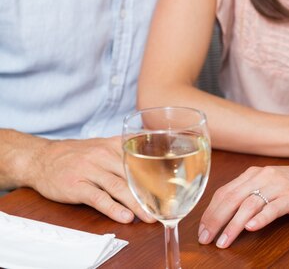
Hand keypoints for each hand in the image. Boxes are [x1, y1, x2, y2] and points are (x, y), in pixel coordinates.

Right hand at [27, 136, 155, 222]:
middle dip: (150, 192)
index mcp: (111, 145)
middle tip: (164, 207)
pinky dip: (113, 208)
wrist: (42, 158)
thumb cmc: (75, 154)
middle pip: (132, 175)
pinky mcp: (77, 186)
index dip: (156, 173)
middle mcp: (103, 156)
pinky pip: (99, 198)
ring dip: (136, 204)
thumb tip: (149, 157)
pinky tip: (125, 217)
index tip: (171, 186)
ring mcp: (90, 171)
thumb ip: (122, 149)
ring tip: (149, 216)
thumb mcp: (100, 145)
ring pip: (119, 188)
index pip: (139, 158)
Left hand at [198, 160, 288, 247]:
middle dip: (215, 219)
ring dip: (233, 224)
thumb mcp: (268, 183)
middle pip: (232, 198)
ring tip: (223, 241)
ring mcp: (277, 186)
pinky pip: (273, 207)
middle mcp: (261, 177)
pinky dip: (260, 218)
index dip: (210, 211)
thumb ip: (249, 193)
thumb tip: (226, 213)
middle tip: (205, 239)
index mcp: (253, 174)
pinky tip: (250, 228)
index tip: (201, 229)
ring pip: (249, 204)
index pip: (224, 192)